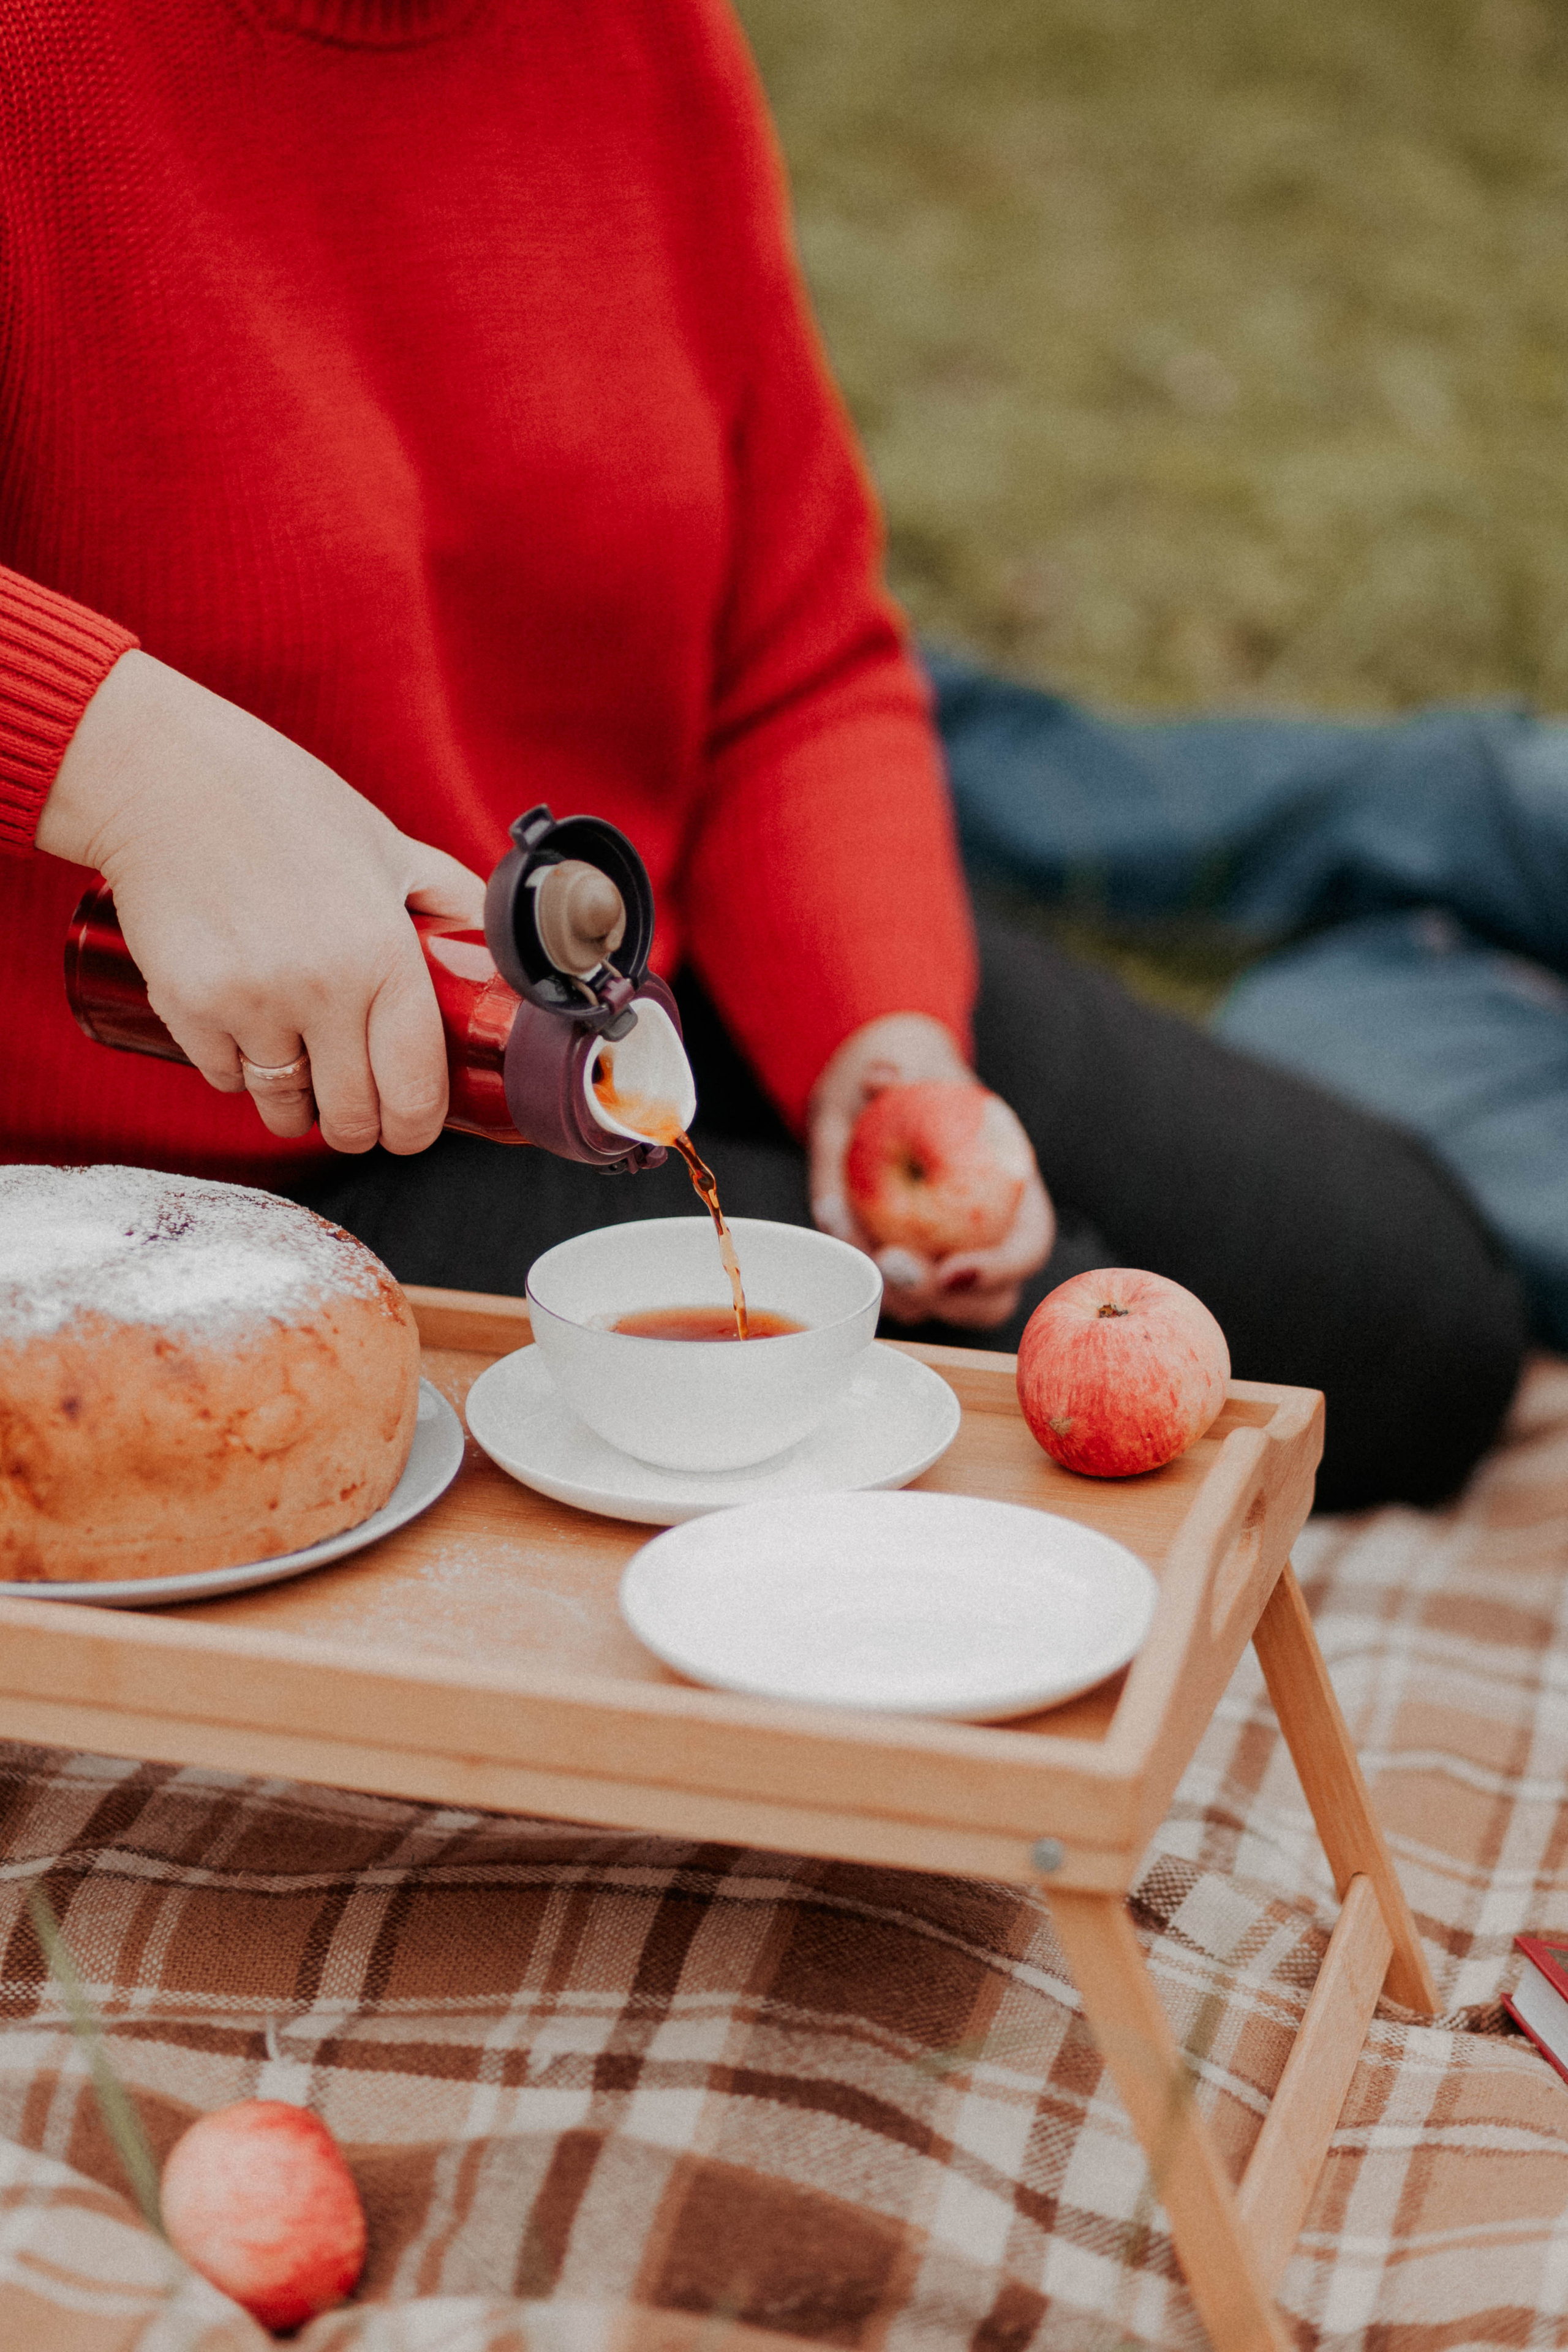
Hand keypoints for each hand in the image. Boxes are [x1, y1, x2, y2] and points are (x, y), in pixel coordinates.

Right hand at [37, 651, 485, 1152]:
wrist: (166, 779)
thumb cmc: (283, 806)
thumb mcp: (390, 847)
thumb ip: (453, 904)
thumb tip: (498, 956)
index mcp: (384, 955)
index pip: (415, 1090)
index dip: (416, 1127)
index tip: (410, 1128)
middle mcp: (321, 989)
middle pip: (352, 1119)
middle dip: (356, 1126)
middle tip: (353, 1107)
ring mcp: (250, 1003)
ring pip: (284, 1107)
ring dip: (295, 1105)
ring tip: (298, 1068)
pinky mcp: (189, 1007)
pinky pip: (225, 1079)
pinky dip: (238, 1070)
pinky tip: (244, 1028)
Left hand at [807, 1013, 1054, 1329]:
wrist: (876, 1094)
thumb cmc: (910, 1081)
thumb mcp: (910, 1066)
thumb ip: (899, 1074)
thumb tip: (882, 1077)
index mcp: (1012, 1191)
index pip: (1027, 1249)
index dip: (1000, 1270)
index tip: (951, 1269)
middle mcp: (987, 1238)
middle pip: (986, 1304)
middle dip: (938, 1298)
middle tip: (888, 1262)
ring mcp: (944, 1260)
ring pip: (929, 1307)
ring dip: (885, 1286)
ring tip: (843, 1220)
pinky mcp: (900, 1266)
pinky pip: (883, 1286)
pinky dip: (855, 1261)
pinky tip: (831, 1214)